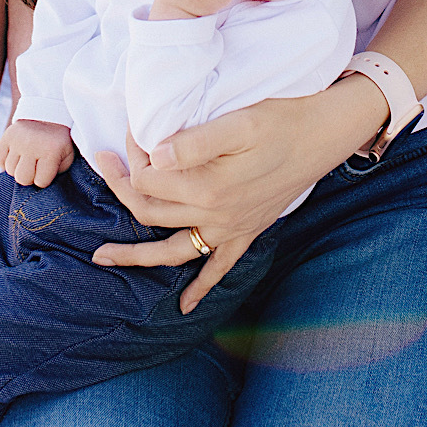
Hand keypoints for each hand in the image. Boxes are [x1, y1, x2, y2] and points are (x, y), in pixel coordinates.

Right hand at [0, 118, 74, 186]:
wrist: (48, 114)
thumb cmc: (58, 141)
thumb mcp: (67, 156)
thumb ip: (57, 172)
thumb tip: (40, 184)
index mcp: (50, 151)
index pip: (40, 182)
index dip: (44, 179)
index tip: (47, 169)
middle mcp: (32, 145)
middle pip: (22, 178)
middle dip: (29, 176)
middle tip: (35, 167)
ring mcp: (17, 140)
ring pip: (9, 170)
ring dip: (18, 168)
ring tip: (27, 158)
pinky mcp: (6, 136)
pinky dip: (6, 160)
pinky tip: (17, 155)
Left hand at [93, 79, 386, 313]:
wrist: (324, 134)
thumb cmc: (281, 120)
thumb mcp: (239, 122)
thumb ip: (194, 142)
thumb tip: (152, 156)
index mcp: (207, 186)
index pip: (148, 178)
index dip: (130, 156)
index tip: (126, 131)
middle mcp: (215, 215)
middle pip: (150, 210)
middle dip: (121, 188)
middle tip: (102, 163)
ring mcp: (230, 228)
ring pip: (171, 250)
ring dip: (136, 255)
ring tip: (101, 257)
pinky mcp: (246, 232)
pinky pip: (218, 269)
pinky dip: (200, 289)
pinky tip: (184, 307)